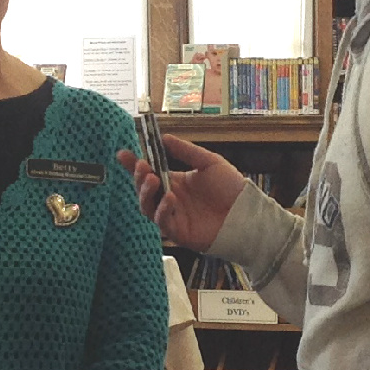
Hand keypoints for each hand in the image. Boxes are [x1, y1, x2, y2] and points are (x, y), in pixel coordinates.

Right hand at [115, 133, 247, 252]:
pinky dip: (162, 209)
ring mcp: (173, 216)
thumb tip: (164, 138)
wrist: (246, 212)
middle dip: (138, 177)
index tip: (123, 154)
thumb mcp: (209, 162)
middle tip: (141, 166)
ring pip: (147, 207)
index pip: (149, 172)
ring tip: (152, 178)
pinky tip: (169, 197)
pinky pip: (163, 222)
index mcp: (175, 182)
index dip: (133, 164)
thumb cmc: (231, 188)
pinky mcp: (178, 231)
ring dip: (146, 193)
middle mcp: (170, 199)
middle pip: (144, 190)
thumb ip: (186, 151)